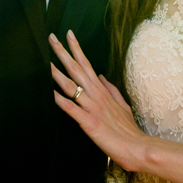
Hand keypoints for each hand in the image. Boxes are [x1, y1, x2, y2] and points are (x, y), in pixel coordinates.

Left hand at [50, 31, 152, 173]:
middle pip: (77, 70)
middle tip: (51, 37)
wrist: (137, 147)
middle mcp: (96, 95)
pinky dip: (61, 101)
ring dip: (57, 74)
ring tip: (45, 61)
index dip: (77, 50)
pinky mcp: (89, 122)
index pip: (87, 65)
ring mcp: (92, 108)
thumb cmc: (129, 129)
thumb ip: (111, 90)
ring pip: (72, 86)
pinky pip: (72, 109)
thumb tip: (101, 76)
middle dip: (63, 53)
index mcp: (102, 91)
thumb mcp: (122, 105)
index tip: (68, 35)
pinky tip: (50, 94)